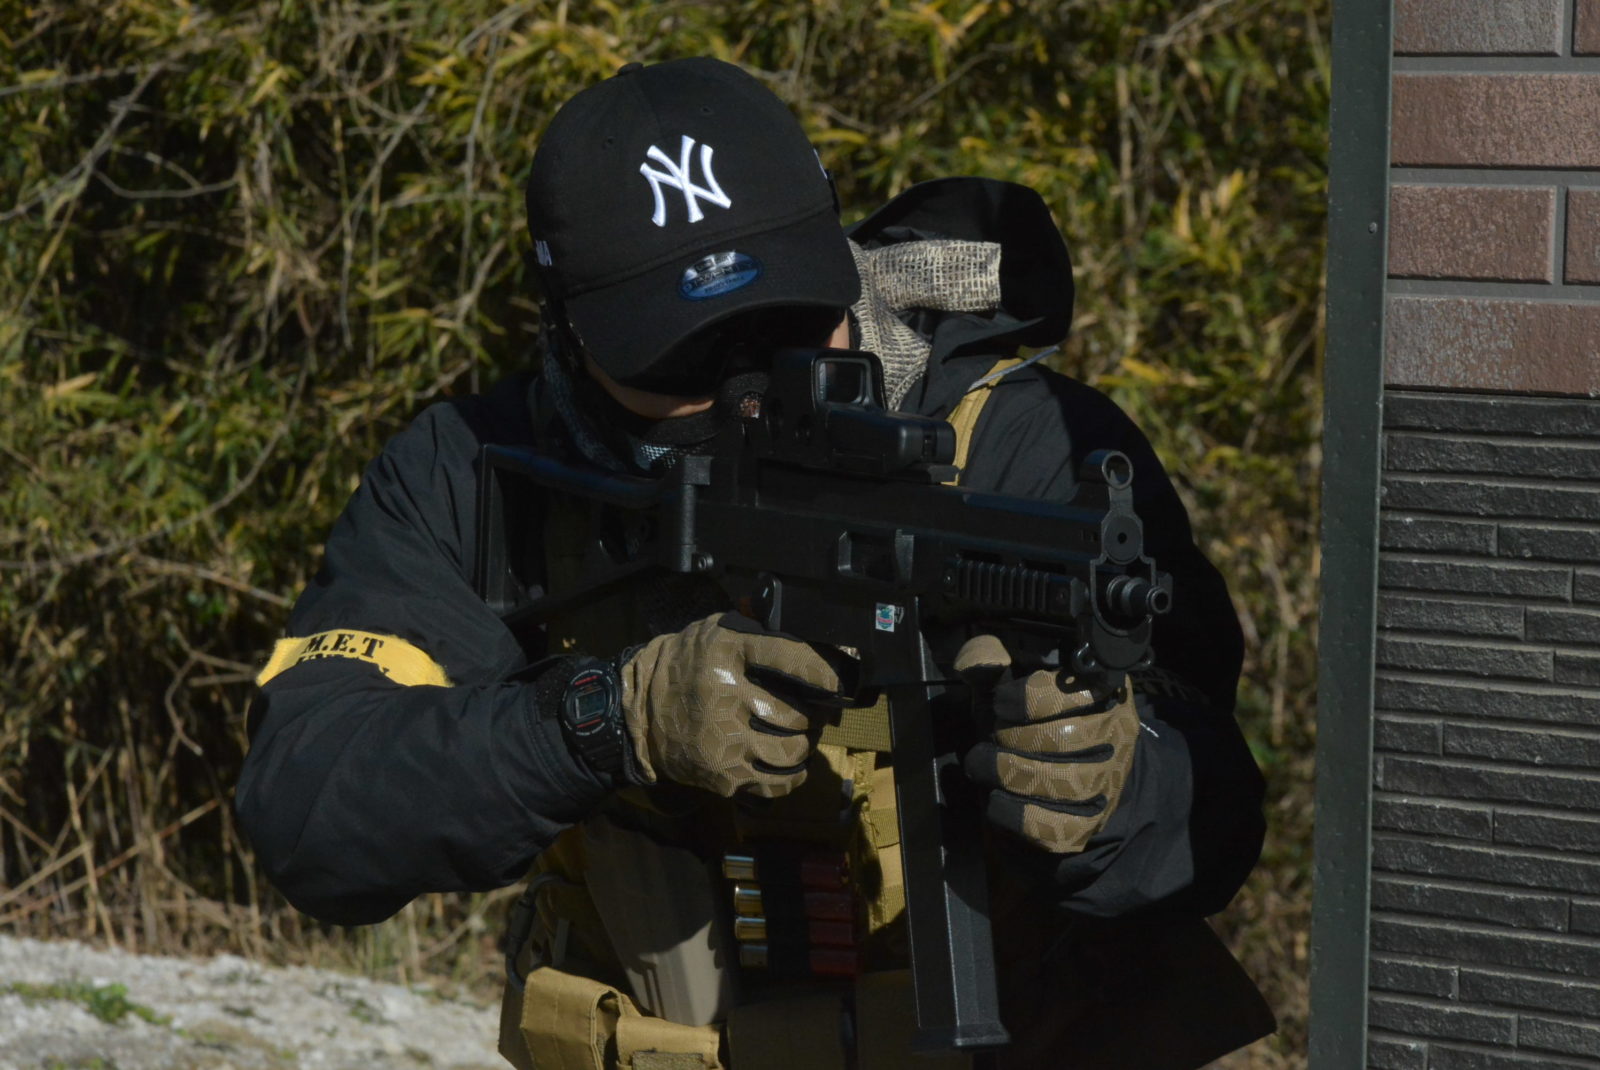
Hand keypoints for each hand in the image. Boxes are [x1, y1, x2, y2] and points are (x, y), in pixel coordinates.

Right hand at [620, 612, 848, 797]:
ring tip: (801, 734)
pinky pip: (777, 783)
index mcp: (727, 653)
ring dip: (805, 743)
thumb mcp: (715, 631)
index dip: (824, 672)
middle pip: (798, 713)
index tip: (840, 679)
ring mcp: (725, 740)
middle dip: (814, 714)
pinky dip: (793, 775)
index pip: (792, 659)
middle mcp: (727, 696)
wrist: (639, 710)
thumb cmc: (686, 664)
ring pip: (793, 750)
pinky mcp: (724, 774)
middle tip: (816, 710)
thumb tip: (808, 627)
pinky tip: (792, 763)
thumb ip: (758, 626)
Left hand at [956, 635, 1139, 853]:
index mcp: (1102, 690)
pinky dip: (1017, 814)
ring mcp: (1108, 781)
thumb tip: (975, 660)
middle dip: (1013, 737)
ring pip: (1062, 781)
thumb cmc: (1031, 720)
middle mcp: (1116, 734)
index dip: (1029, 699)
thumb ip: (991, 666)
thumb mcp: (1012, 686)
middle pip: (1063, 739)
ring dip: (1010, 772)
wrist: (1064, 772)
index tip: (1001, 703)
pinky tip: (996, 799)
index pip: (1075, 692)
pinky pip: (1057, 825)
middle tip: (990, 737)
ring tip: (983, 764)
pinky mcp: (1092, 822)